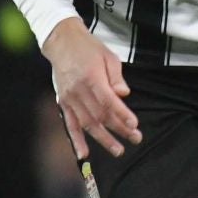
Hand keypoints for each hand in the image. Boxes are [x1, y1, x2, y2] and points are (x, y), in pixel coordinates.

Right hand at [43, 19, 140, 159]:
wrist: (61, 42)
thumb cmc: (89, 48)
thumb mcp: (108, 57)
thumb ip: (116, 77)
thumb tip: (124, 94)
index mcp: (91, 78)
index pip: (108, 101)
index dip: (122, 115)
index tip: (134, 125)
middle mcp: (78, 91)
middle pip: (100, 115)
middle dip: (118, 129)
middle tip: (135, 139)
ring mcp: (69, 98)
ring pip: (87, 123)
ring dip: (103, 139)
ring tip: (118, 150)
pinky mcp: (63, 103)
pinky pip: (69, 125)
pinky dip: (76, 140)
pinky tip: (84, 155)